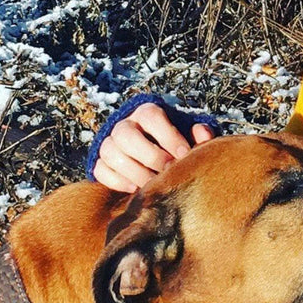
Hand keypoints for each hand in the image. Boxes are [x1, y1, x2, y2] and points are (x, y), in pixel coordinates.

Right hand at [92, 103, 214, 192]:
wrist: (157, 156)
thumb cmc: (178, 144)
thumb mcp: (191, 137)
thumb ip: (200, 135)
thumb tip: (201, 132)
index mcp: (147, 112)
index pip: (151, 117)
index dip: (168, 135)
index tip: (184, 154)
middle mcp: (125, 124)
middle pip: (126, 135)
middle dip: (150, 156)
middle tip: (169, 172)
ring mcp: (109, 143)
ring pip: (110, 153)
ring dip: (134, 171)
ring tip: (153, 185)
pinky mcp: (101, 162)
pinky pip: (100, 170)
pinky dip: (117, 181)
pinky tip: (135, 189)